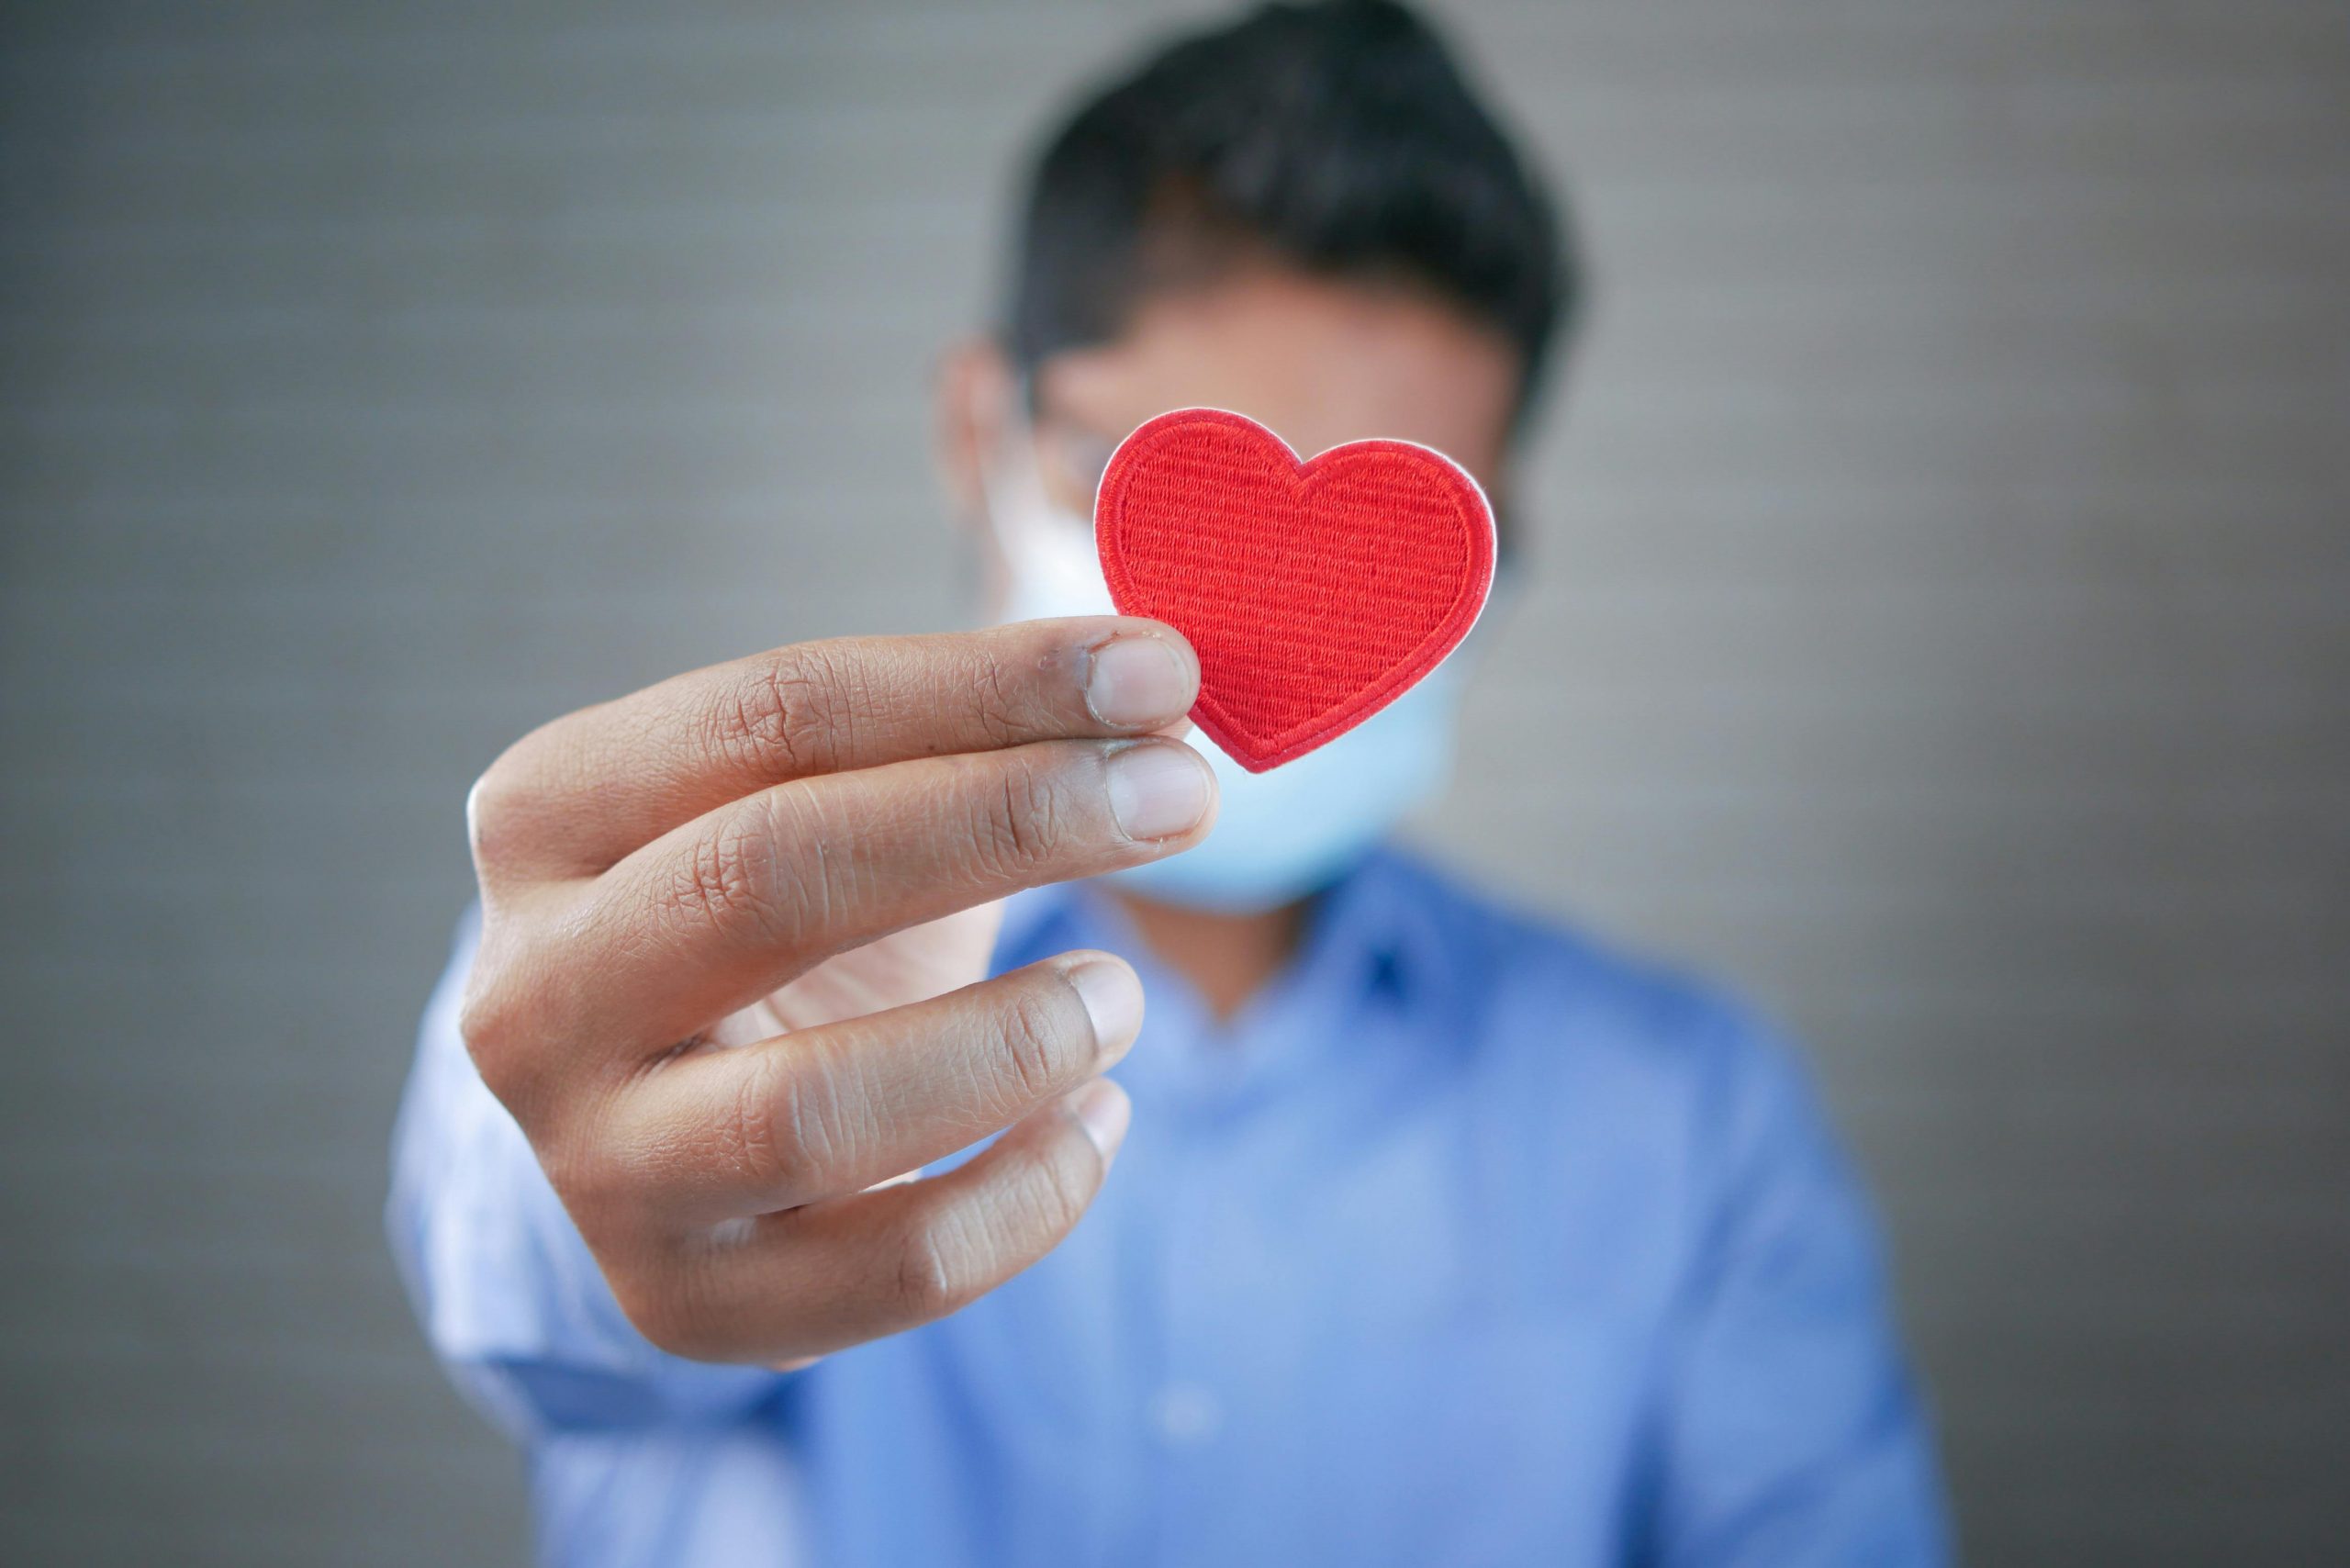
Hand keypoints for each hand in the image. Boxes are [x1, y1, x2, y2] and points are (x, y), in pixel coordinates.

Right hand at [457, 619, 1213, 1363]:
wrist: (672, 1127)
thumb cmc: (789, 923)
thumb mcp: (838, 801)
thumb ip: (971, 730)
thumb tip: (1156, 685)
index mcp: (549, 814)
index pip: (775, 715)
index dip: (983, 683)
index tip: (1155, 667)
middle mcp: (534, 989)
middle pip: (773, 876)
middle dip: (1006, 821)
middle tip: (1182, 793)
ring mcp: (592, 1164)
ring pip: (812, 1108)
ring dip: (1012, 1040)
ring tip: (1121, 994)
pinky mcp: (683, 1302)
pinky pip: (893, 1269)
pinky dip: (1033, 1192)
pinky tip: (1099, 1114)